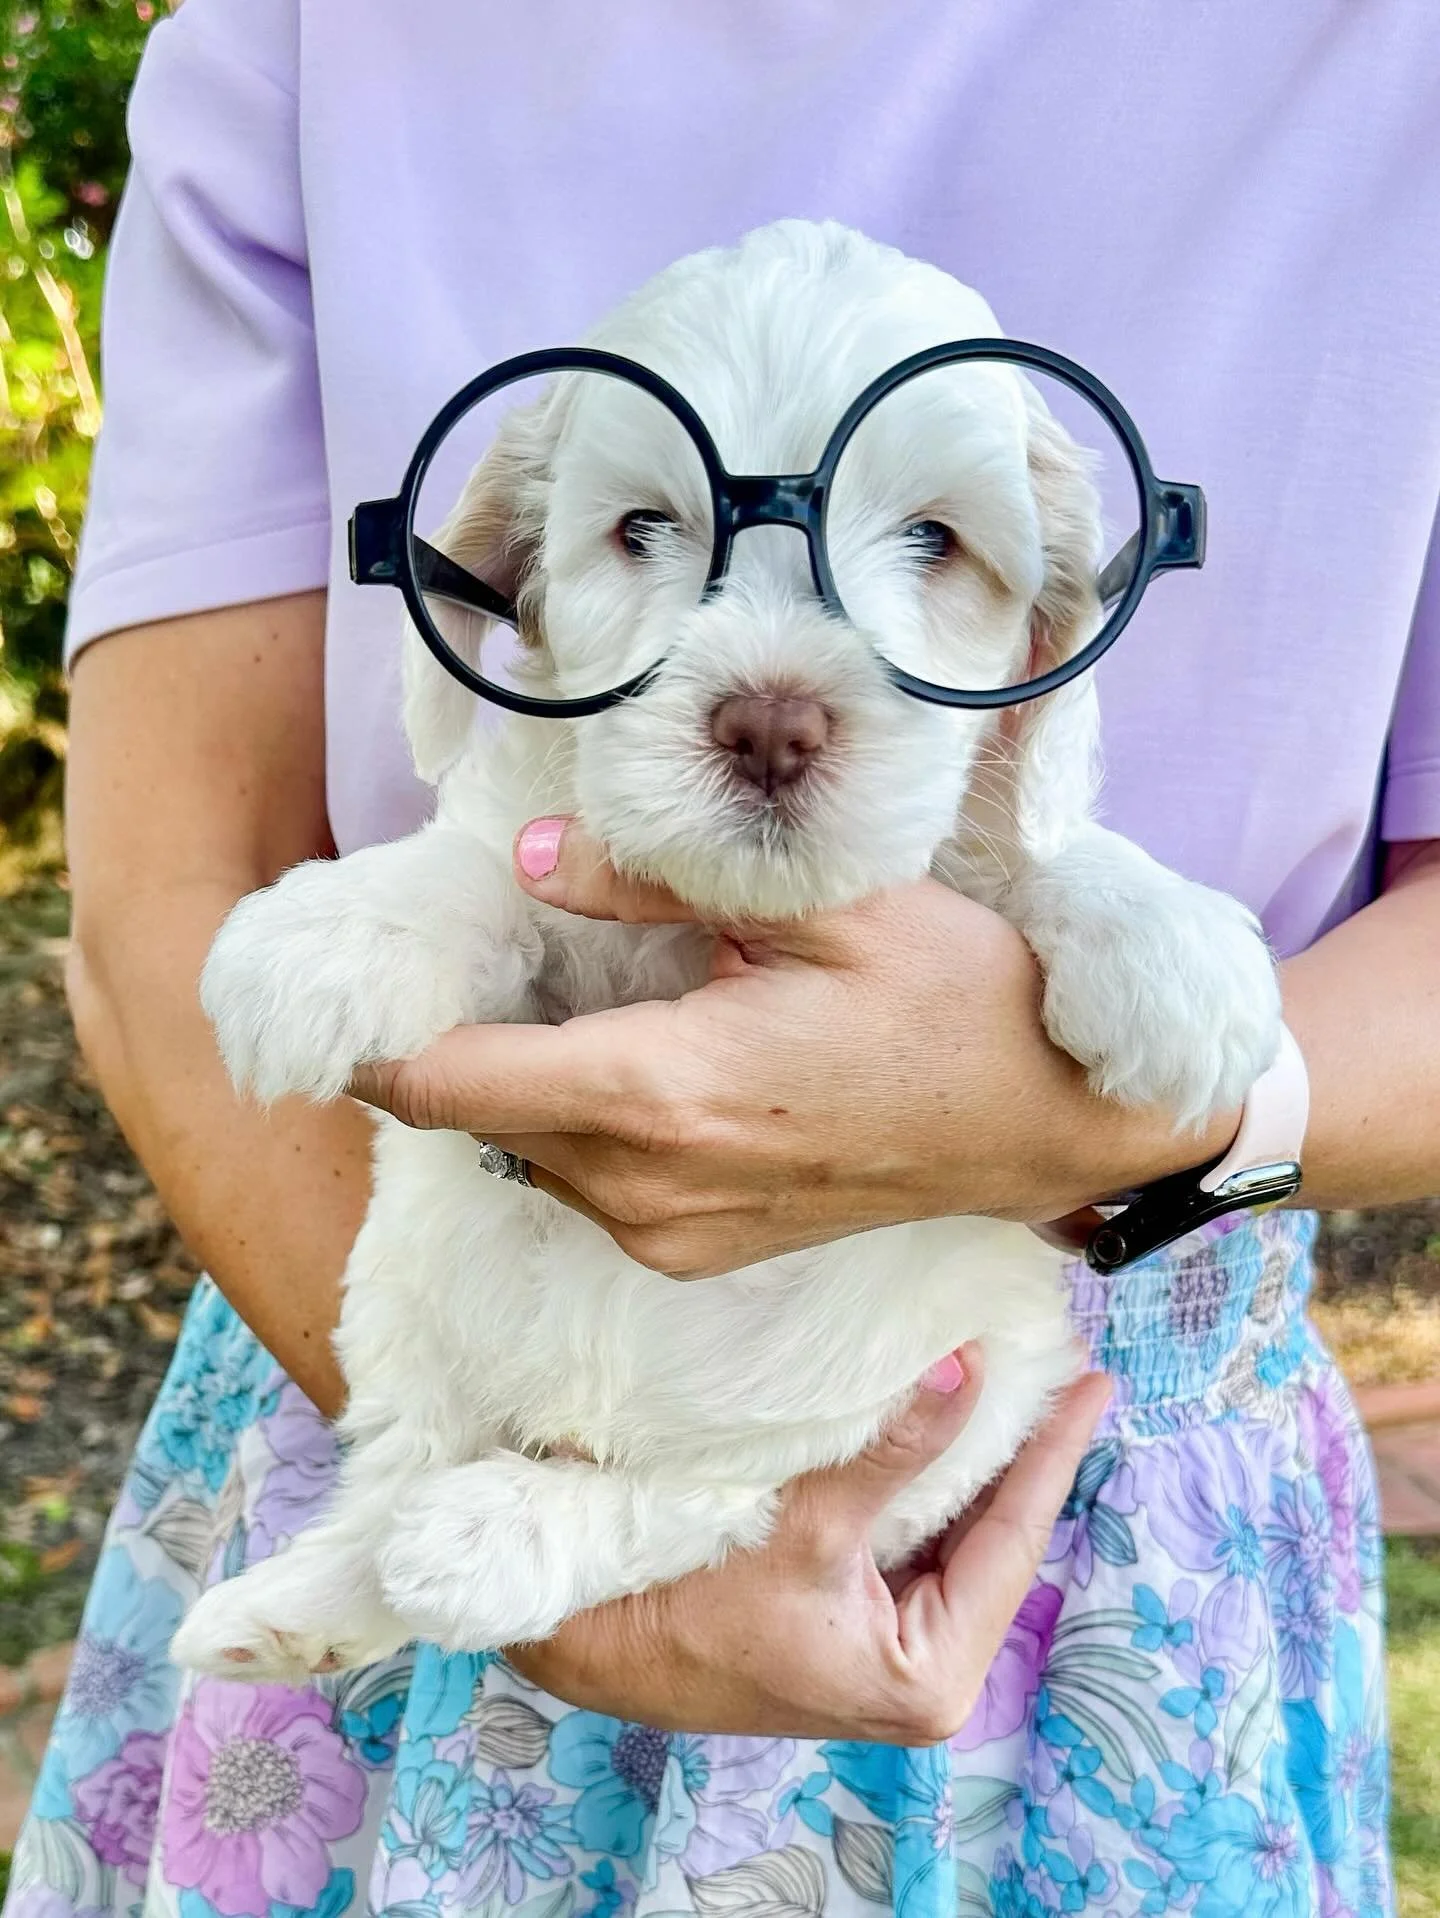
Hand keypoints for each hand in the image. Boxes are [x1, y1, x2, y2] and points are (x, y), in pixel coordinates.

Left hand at [350, 819, 1231, 1276]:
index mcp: (663, 1094)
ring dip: (518, 1077)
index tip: (350, 984)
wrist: (1050, 1122)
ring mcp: (672, 1234)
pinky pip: (588, 1182)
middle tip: (475, 942)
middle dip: (454, 1037)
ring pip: (529, 1150)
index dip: (377, 1038)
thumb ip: (657, 880)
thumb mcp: (823, 906)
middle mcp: (647, 1188)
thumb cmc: (955, 1001)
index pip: (449, 1083)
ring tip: (561, 985)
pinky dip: (574, 1118)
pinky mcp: (697, 1251)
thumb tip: (530, 858)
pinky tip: (631, 1047)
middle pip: (477, 1114)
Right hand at [504, 1357, 1110, 1738]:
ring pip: (951, 1536)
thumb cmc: (691, 1604)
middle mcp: (923, 1671)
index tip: (1091, 1385)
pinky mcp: (849, 1621)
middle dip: (1019, 1454)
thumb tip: (965, 1372)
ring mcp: (884, 1647)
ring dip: (971, 1461)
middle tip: (1058, 1369)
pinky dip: (923, 1479)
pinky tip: (941, 1423)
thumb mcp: (806, 1524)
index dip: (1052, 1454)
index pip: (1014, 1541)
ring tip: (1016, 1385)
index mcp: (931, 1673)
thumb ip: (894, 1450)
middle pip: (991, 1541)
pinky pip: (910, 1539)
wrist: (589, 1640)